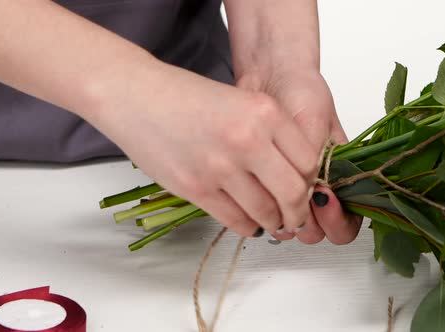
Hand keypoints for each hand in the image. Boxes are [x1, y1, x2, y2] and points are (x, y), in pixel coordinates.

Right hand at [85, 61, 321, 236]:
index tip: (305, 187)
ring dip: (274, 222)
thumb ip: (268, 134)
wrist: (134, 96)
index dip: (310, 180)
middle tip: (296, 215)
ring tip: (273, 221)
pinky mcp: (196, 188)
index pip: (307, 161)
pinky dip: (249, 226)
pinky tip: (250, 222)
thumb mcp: (239, 101)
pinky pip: (236, 220)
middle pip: (293, 191)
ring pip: (266, 211)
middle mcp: (247, 139)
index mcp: (264, 112)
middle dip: (298, 210)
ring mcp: (220, 167)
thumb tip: (291, 174)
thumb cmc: (182, 96)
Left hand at [237, 69, 361, 243]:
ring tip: (273, 204)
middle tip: (296, 209)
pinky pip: (271, 209)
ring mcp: (296, 186)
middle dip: (311, 225)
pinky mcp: (270, 183)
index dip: (339, 219)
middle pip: (322, 231)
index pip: (351, 217)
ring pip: (295, 225)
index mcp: (344, 171)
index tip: (323, 199)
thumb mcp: (313, 120)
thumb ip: (313, 159)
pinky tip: (258, 196)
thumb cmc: (300, 90)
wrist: (270, 76)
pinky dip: (267, 209)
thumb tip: (310, 194)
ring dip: (287, 221)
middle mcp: (321, 184)